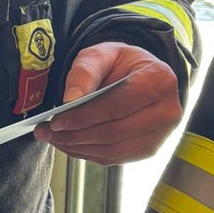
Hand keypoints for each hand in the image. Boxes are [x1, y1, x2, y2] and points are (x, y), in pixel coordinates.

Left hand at [35, 42, 181, 164]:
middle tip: (46, 131)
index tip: (56, 120)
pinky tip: (69, 144)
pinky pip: (114, 158)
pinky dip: (87, 154)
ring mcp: (160, 134)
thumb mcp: (100, 55)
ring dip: (78, 148)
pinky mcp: (148, 149)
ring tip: (52, 138)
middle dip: (75, 135)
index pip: (117, 106)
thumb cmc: (120, 64)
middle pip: (114, 132)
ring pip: (113, 150)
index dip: (83, 117)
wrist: (138, 75)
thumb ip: (84, 72)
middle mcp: (167, 111)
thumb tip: (70, 100)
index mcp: (159, 80)